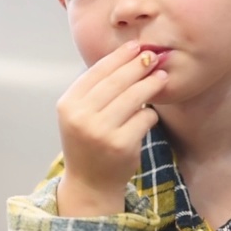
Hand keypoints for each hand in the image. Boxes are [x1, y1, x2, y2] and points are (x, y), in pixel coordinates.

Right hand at [55, 42, 167, 216]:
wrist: (90, 183)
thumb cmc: (88, 142)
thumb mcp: (79, 114)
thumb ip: (94, 89)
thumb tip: (125, 56)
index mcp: (68, 104)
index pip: (96, 72)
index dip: (118, 56)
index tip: (135, 46)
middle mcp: (81, 117)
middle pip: (116, 81)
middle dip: (137, 65)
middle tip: (152, 56)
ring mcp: (101, 131)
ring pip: (134, 97)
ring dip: (151, 84)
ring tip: (161, 76)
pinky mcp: (122, 145)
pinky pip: (144, 119)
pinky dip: (149, 115)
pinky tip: (149, 115)